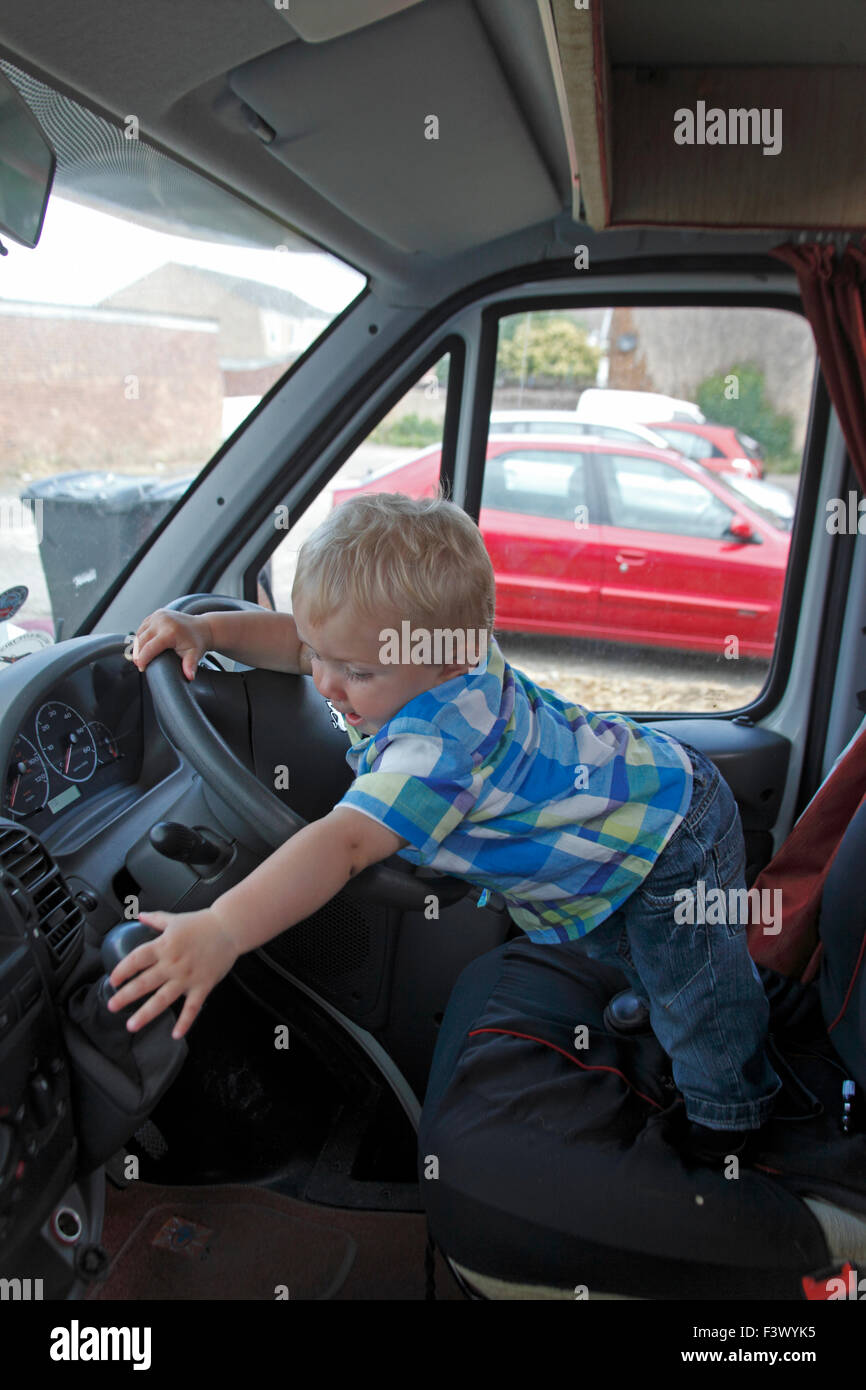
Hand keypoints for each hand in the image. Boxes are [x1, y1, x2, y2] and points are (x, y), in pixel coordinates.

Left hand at [106, 907, 239, 1039]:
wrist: (229, 928)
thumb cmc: (202, 924)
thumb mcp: (175, 919)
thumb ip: (155, 919)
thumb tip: (140, 916)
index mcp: (164, 946)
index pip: (137, 959)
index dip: (123, 970)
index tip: (113, 981)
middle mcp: (173, 963)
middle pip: (145, 982)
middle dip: (126, 996)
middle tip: (112, 1006)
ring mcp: (187, 977)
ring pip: (163, 999)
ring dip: (146, 1013)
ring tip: (132, 1024)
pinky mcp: (202, 985)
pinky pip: (192, 1007)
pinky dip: (185, 1022)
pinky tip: (176, 1034)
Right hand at [131, 609, 213, 680]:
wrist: (202, 627)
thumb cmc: (197, 641)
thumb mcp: (194, 655)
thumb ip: (190, 666)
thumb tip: (189, 676)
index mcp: (170, 631)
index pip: (149, 648)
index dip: (142, 660)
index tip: (142, 668)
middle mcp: (162, 621)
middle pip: (141, 640)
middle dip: (138, 654)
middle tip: (139, 664)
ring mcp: (158, 615)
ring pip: (140, 633)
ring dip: (138, 645)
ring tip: (140, 656)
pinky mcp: (157, 614)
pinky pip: (143, 626)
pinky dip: (141, 636)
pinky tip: (142, 645)